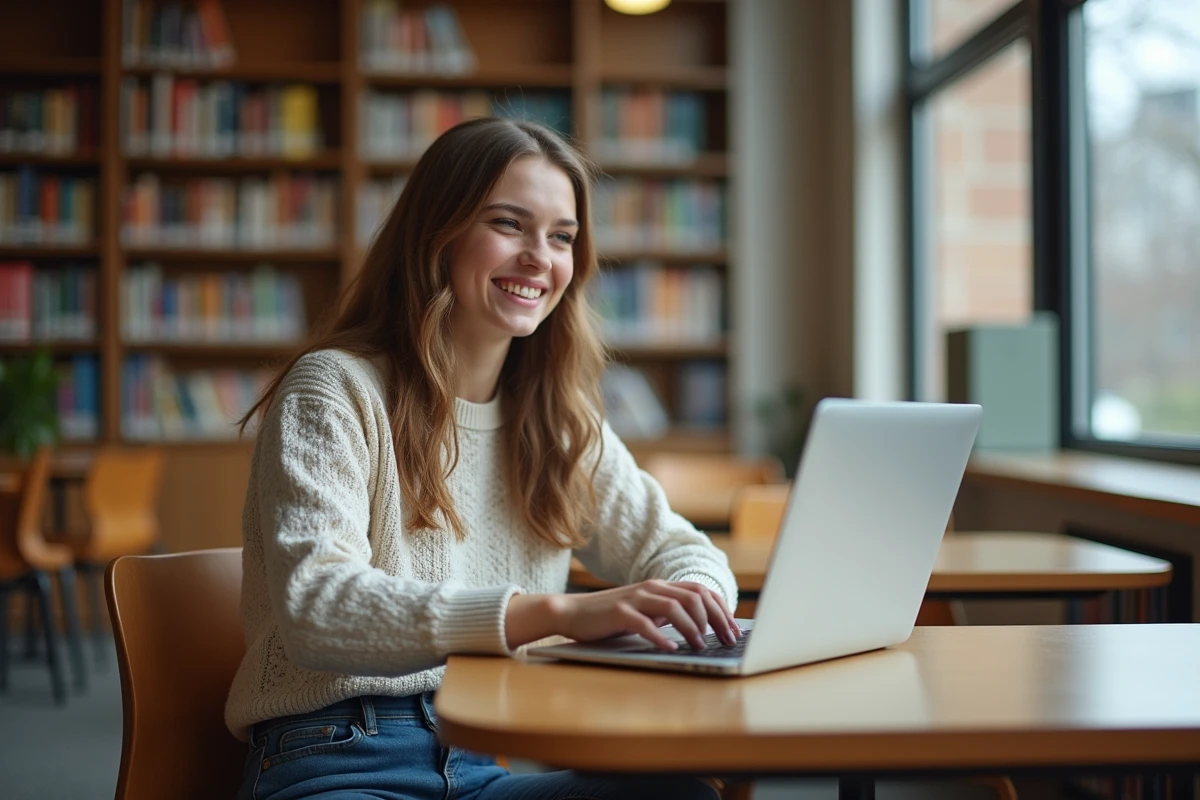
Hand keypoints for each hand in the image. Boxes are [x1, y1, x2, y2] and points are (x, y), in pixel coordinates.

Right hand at [506, 580, 738, 651]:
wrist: (573, 612)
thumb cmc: (611, 617)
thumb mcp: (645, 612)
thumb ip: (669, 614)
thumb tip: (701, 625)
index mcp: (660, 586)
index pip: (701, 591)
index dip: (722, 610)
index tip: (733, 630)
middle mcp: (651, 588)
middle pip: (694, 597)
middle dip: (715, 620)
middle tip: (725, 641)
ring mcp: (635, 599)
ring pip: (675, 608)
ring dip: (692, 628)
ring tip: (700, 646)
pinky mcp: (619, 613)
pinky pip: (645, 624)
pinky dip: (661, 637)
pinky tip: (671, 648)